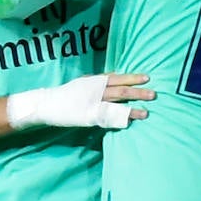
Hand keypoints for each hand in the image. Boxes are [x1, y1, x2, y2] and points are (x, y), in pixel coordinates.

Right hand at [6, 73, 155, 129]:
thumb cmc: (67, 94)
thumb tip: (115, 78)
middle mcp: (96, 90)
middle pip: (121, 90)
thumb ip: (99, 81)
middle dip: (138, 92)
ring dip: (133, 109)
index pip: (118, 77)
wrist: (47, 104)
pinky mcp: (89, 117)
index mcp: (95, 80)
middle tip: (153, 94)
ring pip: (117, 105)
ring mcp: (93, 104)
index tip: (147, 77)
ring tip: (147, 112)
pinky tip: (130, 122)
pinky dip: (119, 120)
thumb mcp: (84, 83)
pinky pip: (108, 118)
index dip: (133, 77)